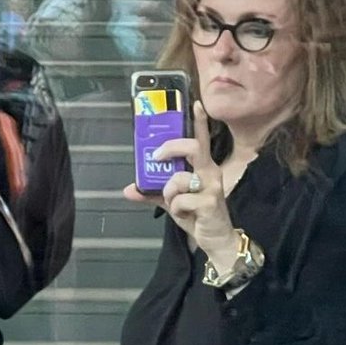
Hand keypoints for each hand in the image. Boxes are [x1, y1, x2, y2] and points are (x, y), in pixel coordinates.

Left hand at [123, 101, 238, 259]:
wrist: (217, 241)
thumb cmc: (198, 215)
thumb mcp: (173, 201)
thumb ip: (152, 192)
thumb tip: (128, 190)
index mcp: (203, 168)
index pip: (202, 140)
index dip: (199, 121)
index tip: (195, 103)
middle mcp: (211, 172)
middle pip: (193, 148)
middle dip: (171, 148)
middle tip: (156, 156)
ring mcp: (212, 187)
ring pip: (178, 179)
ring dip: (169, 193)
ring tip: (177, 205)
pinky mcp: (210, 203)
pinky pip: (180, 201)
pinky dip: (177, 210)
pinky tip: (188, 216)